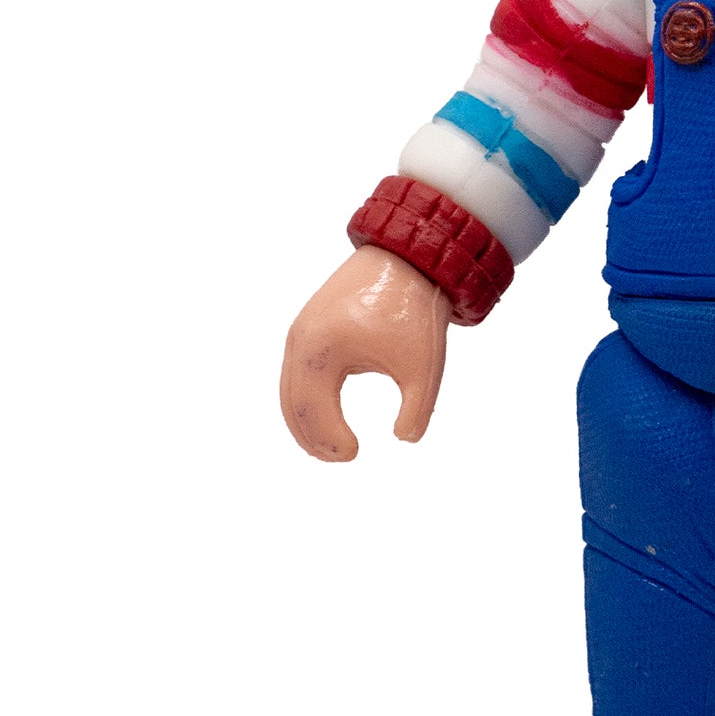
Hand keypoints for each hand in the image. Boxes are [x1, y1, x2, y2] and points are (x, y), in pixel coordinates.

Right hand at [280, 250, 448, 460]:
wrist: (411, 256)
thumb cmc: (415, 308)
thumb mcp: (424, 366)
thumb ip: (416, 409)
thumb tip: (405, 440)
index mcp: (321, 350)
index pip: (313, 410)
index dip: (329, 440)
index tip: (356, 455)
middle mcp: (301, 340)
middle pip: (291, 404)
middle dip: (311, 437)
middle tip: (340, 458)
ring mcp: (301, 330)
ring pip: (290, 388)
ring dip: (305, 420)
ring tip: (331, 447)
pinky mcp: (310, 324)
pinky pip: (297, 371)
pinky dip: (306, 397)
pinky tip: (326, 414)